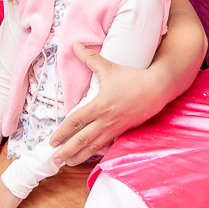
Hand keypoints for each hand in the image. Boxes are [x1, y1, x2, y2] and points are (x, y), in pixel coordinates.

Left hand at [48, 43, 165, 165]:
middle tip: (53, 160)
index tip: (51, 141)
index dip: (62, 133)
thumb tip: (75, 45)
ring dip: (79, 156)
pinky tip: (88, 158)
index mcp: (99, 105)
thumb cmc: (132, 78)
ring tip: (67, 162)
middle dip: (66, 151)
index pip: (75, 122)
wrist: (156, 89)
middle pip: (81, 139)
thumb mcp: (109, 67)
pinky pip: (106, 146)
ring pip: (93, 147)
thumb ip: (90, 58)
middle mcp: (105, 120)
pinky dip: (95, 153)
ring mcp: (114, 128)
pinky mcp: (122, 132)